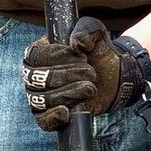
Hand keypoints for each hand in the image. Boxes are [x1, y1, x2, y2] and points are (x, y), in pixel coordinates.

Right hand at [22, 18, 150, 130]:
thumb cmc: (98, 51)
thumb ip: (86, 31)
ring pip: (41, 99)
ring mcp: (40, 96)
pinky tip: (66, 112)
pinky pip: (42, 120)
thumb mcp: (96, 33)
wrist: (115, 75)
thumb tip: (76, 44)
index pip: (35, 56)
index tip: (80, 56)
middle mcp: (34, 75)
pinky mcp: (51, 114)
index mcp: (38, 53)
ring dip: (69, 94)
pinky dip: (52, 118)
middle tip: (91, 73)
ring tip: (90, 88)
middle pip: (38, 79)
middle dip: (68, 76)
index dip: (57, 57)